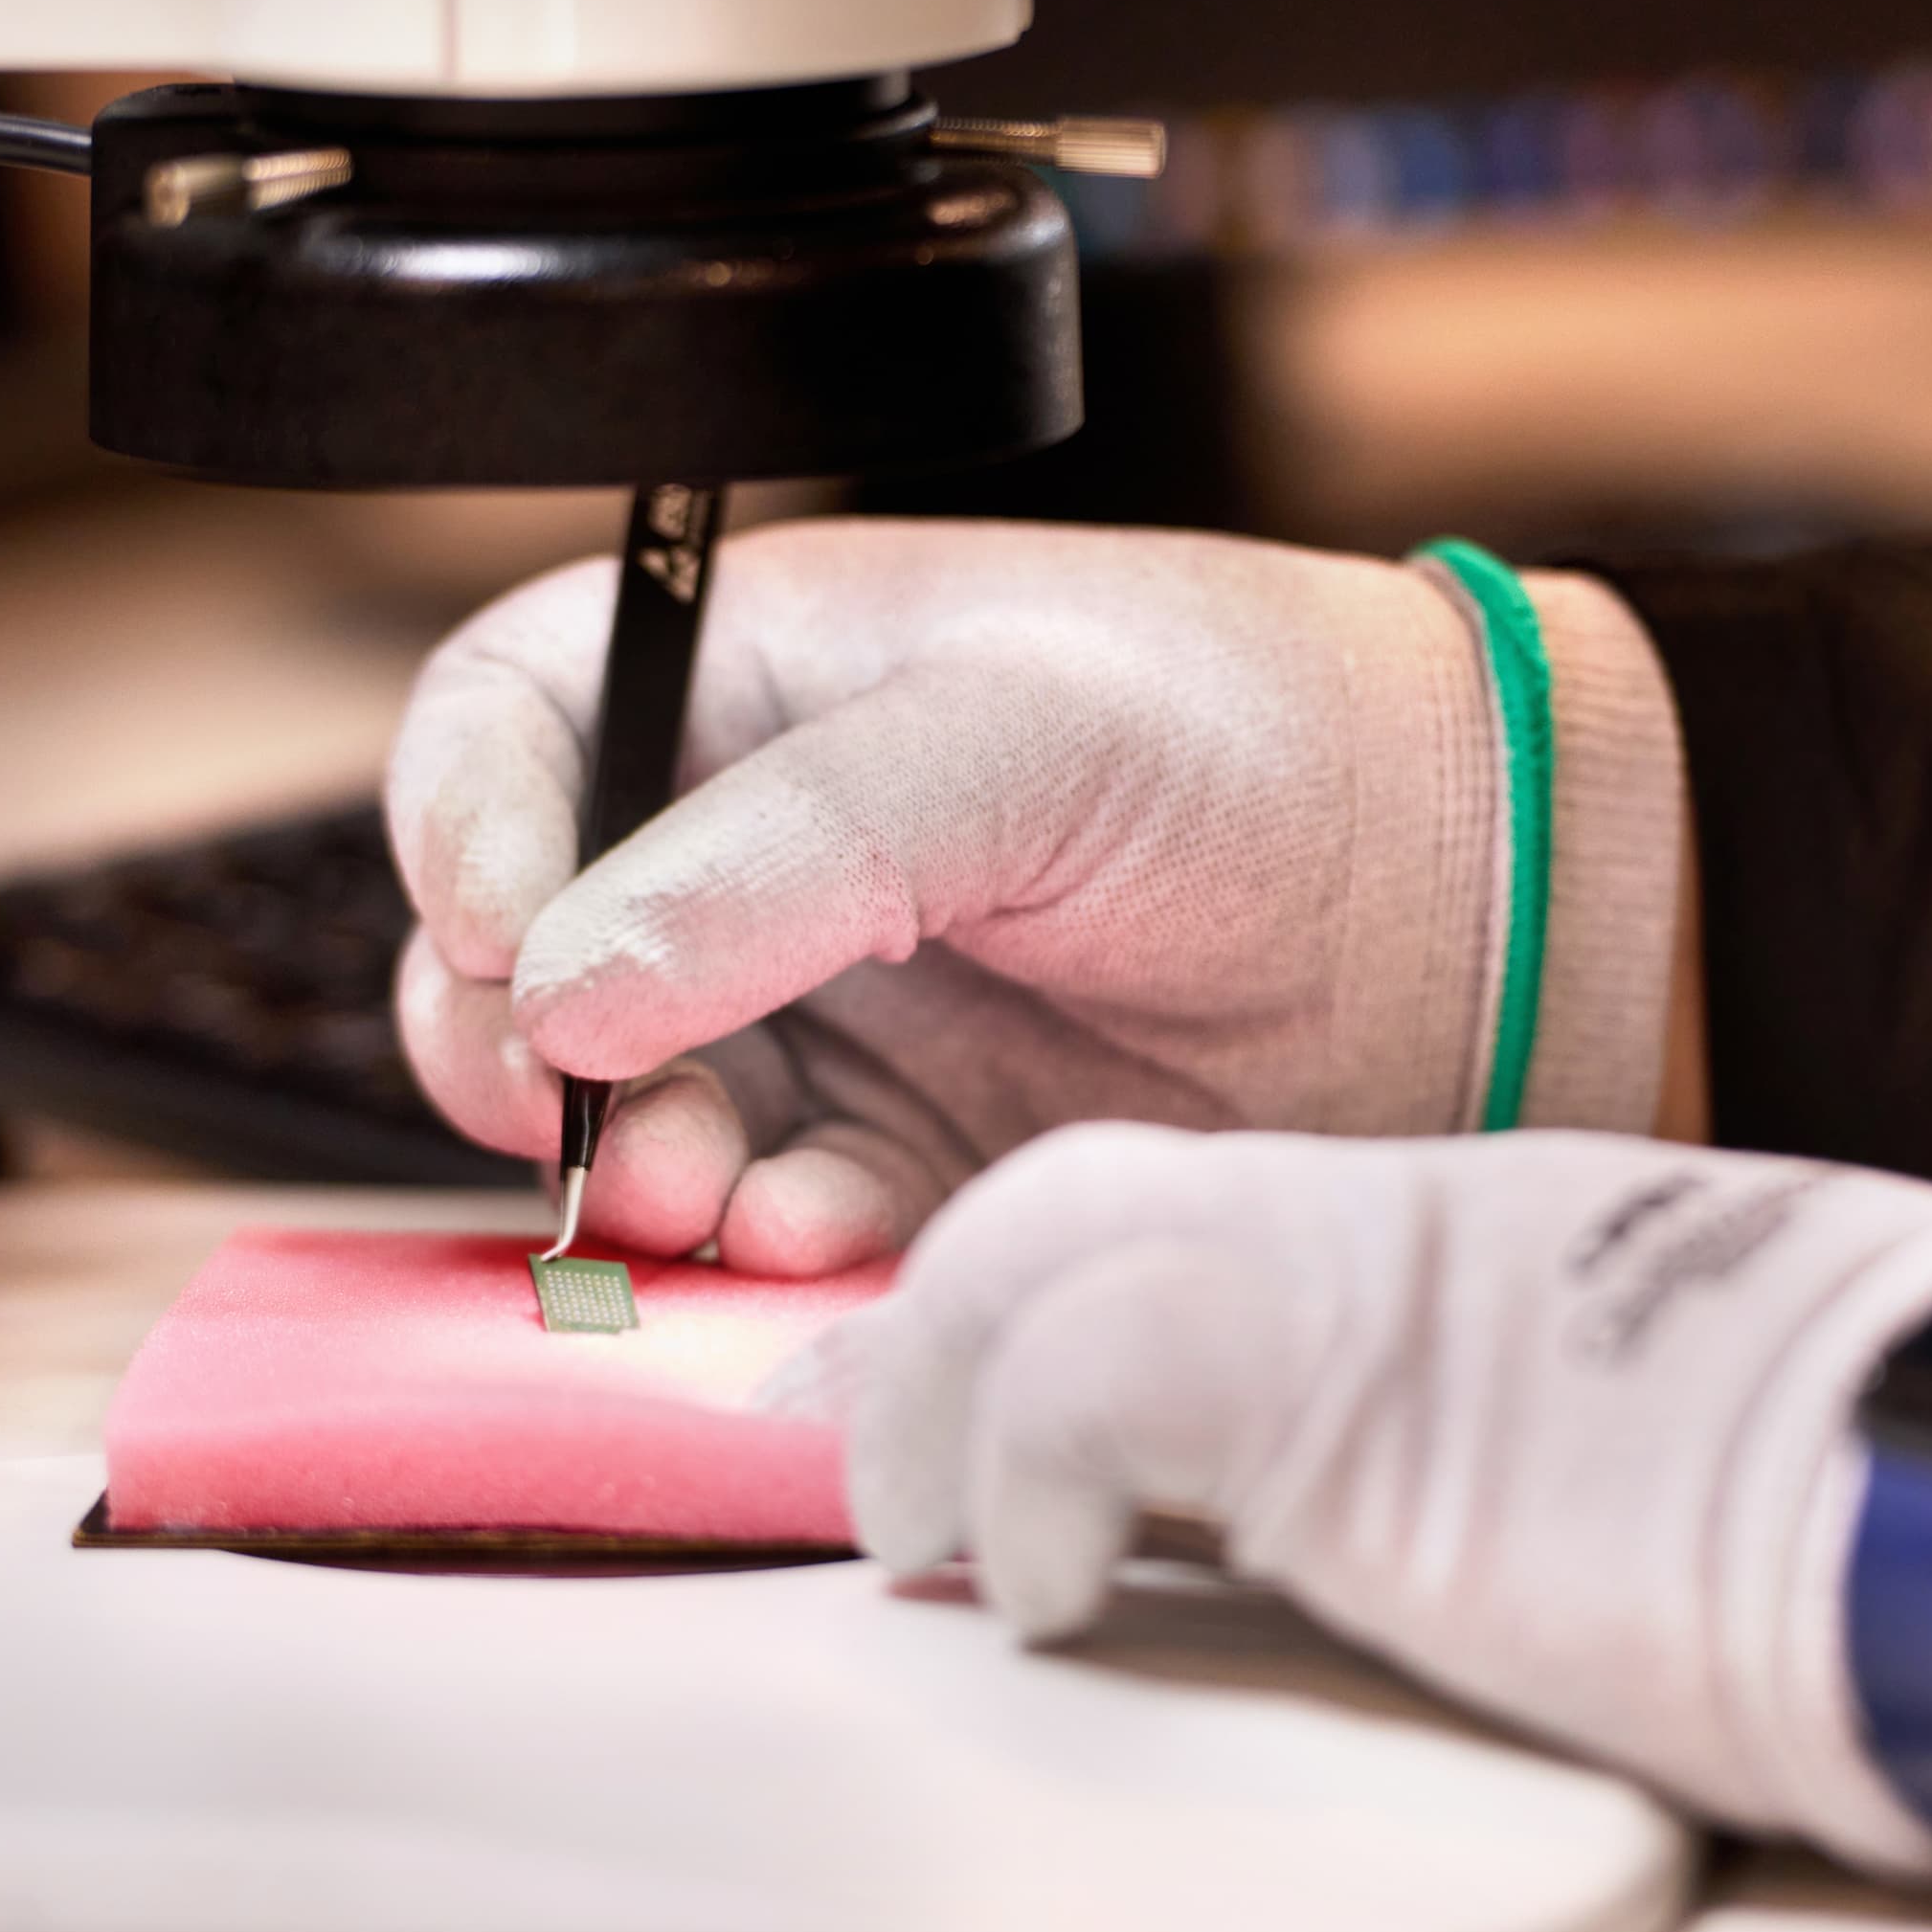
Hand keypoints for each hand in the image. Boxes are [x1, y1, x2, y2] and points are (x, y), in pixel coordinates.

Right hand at [389, 519, 1685, 1272]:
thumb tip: (562, 982)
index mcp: (759, 679)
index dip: (461, 817)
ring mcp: (823, 1013)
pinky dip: (765, 1252)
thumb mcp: (1024, 734)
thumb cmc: (1266, 743)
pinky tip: (832, 1234)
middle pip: (519, 947)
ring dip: (635, 1170)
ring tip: (715, 1189)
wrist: (1471, 912)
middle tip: (578, 1110)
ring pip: (621, 1113)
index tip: (495, 924)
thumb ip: (788, 846)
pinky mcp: (902, 1161)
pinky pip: (762, 1228)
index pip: (515, 720)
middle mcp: (756, 848)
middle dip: (511, 1042)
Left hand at [806, 1120, 1931, 1877]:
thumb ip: (1503, 1450)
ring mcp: (1364, 1280)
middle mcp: (1389, 1218)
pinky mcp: (1347, 1382)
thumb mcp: (1645, 1450)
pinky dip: (1024, 1479)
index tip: (943, 1403)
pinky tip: (1043, 1592)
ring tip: (926, 1531)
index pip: (1180, 1211)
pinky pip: (1092, 1376)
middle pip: (1072, 1191)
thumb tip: (1457, 1546)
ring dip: (938, 1392)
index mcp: (1457, 1238)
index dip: (1029, 1302)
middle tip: (879, 1460)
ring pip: (1035, 1240)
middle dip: (941, 1320)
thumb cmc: (1863, 1498)